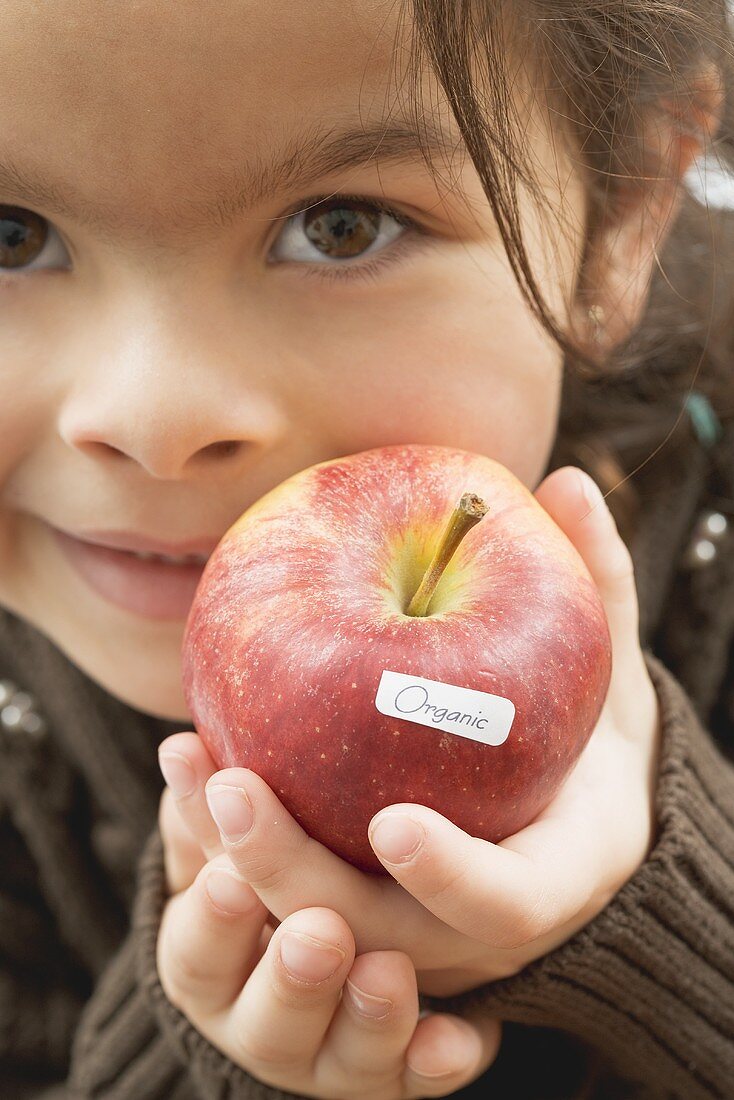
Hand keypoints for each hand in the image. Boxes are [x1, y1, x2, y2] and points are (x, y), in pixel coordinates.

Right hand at [155, 780, 501, 1097]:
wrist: (329, 937)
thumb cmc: (274, 866)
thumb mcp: (228, 842)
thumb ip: (207, 806)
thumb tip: (183, 745)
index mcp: (214, 969)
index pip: (196, 959)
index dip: (212, 926)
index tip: (229, 877)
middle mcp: (270, 1024)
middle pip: (270, 1025)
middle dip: (293, 981)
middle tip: (320, 932)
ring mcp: (338, 1052)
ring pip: (350, 1058)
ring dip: (368, 1017)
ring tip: (388, 971)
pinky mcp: (402, 1064)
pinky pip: (423, 1075)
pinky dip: (434, 1060)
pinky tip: (457, 1040)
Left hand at [161, 465, 660, 996]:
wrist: (566, 817)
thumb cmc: (590, 740)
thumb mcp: (608, 668)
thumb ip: (599, 587)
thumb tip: (572, 482)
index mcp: (553, 873)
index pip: (506, 904)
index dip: (454, 876)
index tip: (394, 823)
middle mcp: (471, 926)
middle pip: (376, 933)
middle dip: (295, 871)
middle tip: (230, 787)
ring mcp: (405, 923)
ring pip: (310, 920)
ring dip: (239, 855)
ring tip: (184, 763)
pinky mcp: (353, 900)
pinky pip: (282, 888)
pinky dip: (227, 841)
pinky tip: (184, 763)